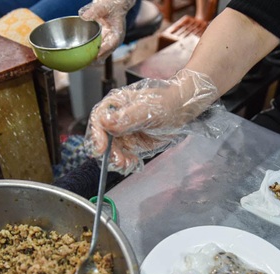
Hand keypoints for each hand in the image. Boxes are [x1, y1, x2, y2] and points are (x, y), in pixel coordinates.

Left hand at [79, 0, 134, 59]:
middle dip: (95, 59)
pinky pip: (96, 51)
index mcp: (117, 34)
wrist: (114, 5)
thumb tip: (84, 16)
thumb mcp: (104, 6)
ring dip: (91, 59)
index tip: (94, 56)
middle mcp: (113, 41)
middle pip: (104, 54)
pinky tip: (80, 55)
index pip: (110, 45)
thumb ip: (95, 11)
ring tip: (81, 62)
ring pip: (100, 55)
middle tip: (84, 62)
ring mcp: (107, 42)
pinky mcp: (102, 42)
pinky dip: (89, 53)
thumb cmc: (112, 5)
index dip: (102, 51)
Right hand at [85, 69, 219, 173]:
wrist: (182, 110)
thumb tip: (106, 122)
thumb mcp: (148, 108)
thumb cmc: (167, 101)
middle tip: (119, 161)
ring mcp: (123, 134)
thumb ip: (127, 116)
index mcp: (115, 105)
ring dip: (117, 161)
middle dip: (108, 153)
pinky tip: (134, 164)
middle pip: (102, 140)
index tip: (101, 149)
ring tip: (128, 164)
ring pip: (111, 151)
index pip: (98, 120)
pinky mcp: (131, 145)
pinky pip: (123, 157)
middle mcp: (115, 120)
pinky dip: (126, 164)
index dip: (96, 135)